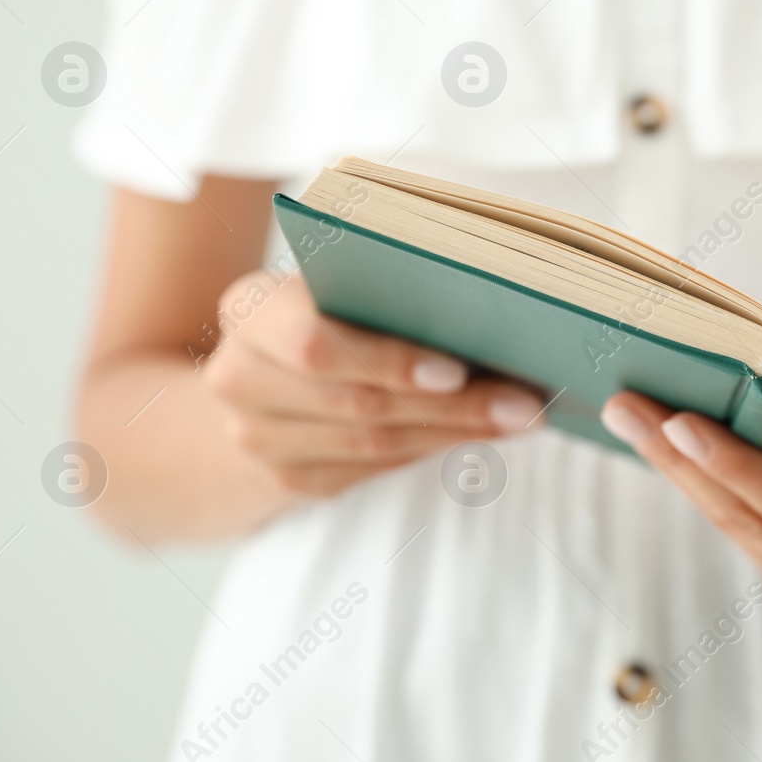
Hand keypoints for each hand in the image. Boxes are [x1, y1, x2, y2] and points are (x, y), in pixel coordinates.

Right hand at [202, 269, 544, 496]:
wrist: (260, 374)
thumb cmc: (325, 307)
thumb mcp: (337, 283)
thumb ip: (385, 291)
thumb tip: (491, 313)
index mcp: (248, 309)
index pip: (315, 345)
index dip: (388, 362)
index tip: (456, 371)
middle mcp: (237, 377)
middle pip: (358, 403)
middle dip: (452, 406)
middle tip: (523, 403)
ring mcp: (256, 437)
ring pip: (373, 445)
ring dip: (455, 433)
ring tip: (518, 419)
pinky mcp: (288, 478)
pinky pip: (372, 469)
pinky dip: (432, 451)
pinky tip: (479, 435)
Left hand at [600, 392, 761, 617]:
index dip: (736, 464)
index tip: (679, 420)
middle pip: (747, 518)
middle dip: (680, 461)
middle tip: (624, 405)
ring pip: (733, 526)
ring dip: (678, 471)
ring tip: (630, 414)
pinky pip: (741, 528)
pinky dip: (703, 483)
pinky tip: (666, 442)